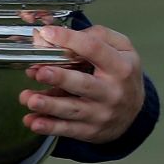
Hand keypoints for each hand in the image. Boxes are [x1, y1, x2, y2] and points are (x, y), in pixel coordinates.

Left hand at [21, 23, 144, 144]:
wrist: (134, 113)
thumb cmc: (122, 75)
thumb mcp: (121, 49)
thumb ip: (96, 36)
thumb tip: (62, 36)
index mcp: (120, 66)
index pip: (95, 49)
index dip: (71, 40)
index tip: (48, 33)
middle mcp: (112, 91)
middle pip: (84, 84)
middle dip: (60, 78)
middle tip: (40, 72)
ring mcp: (101, 113)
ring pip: (72, 109)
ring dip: (49, 105)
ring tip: (29, 99)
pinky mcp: (90, 130)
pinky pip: (67, 129)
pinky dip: (48, 127)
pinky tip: (32, 122)